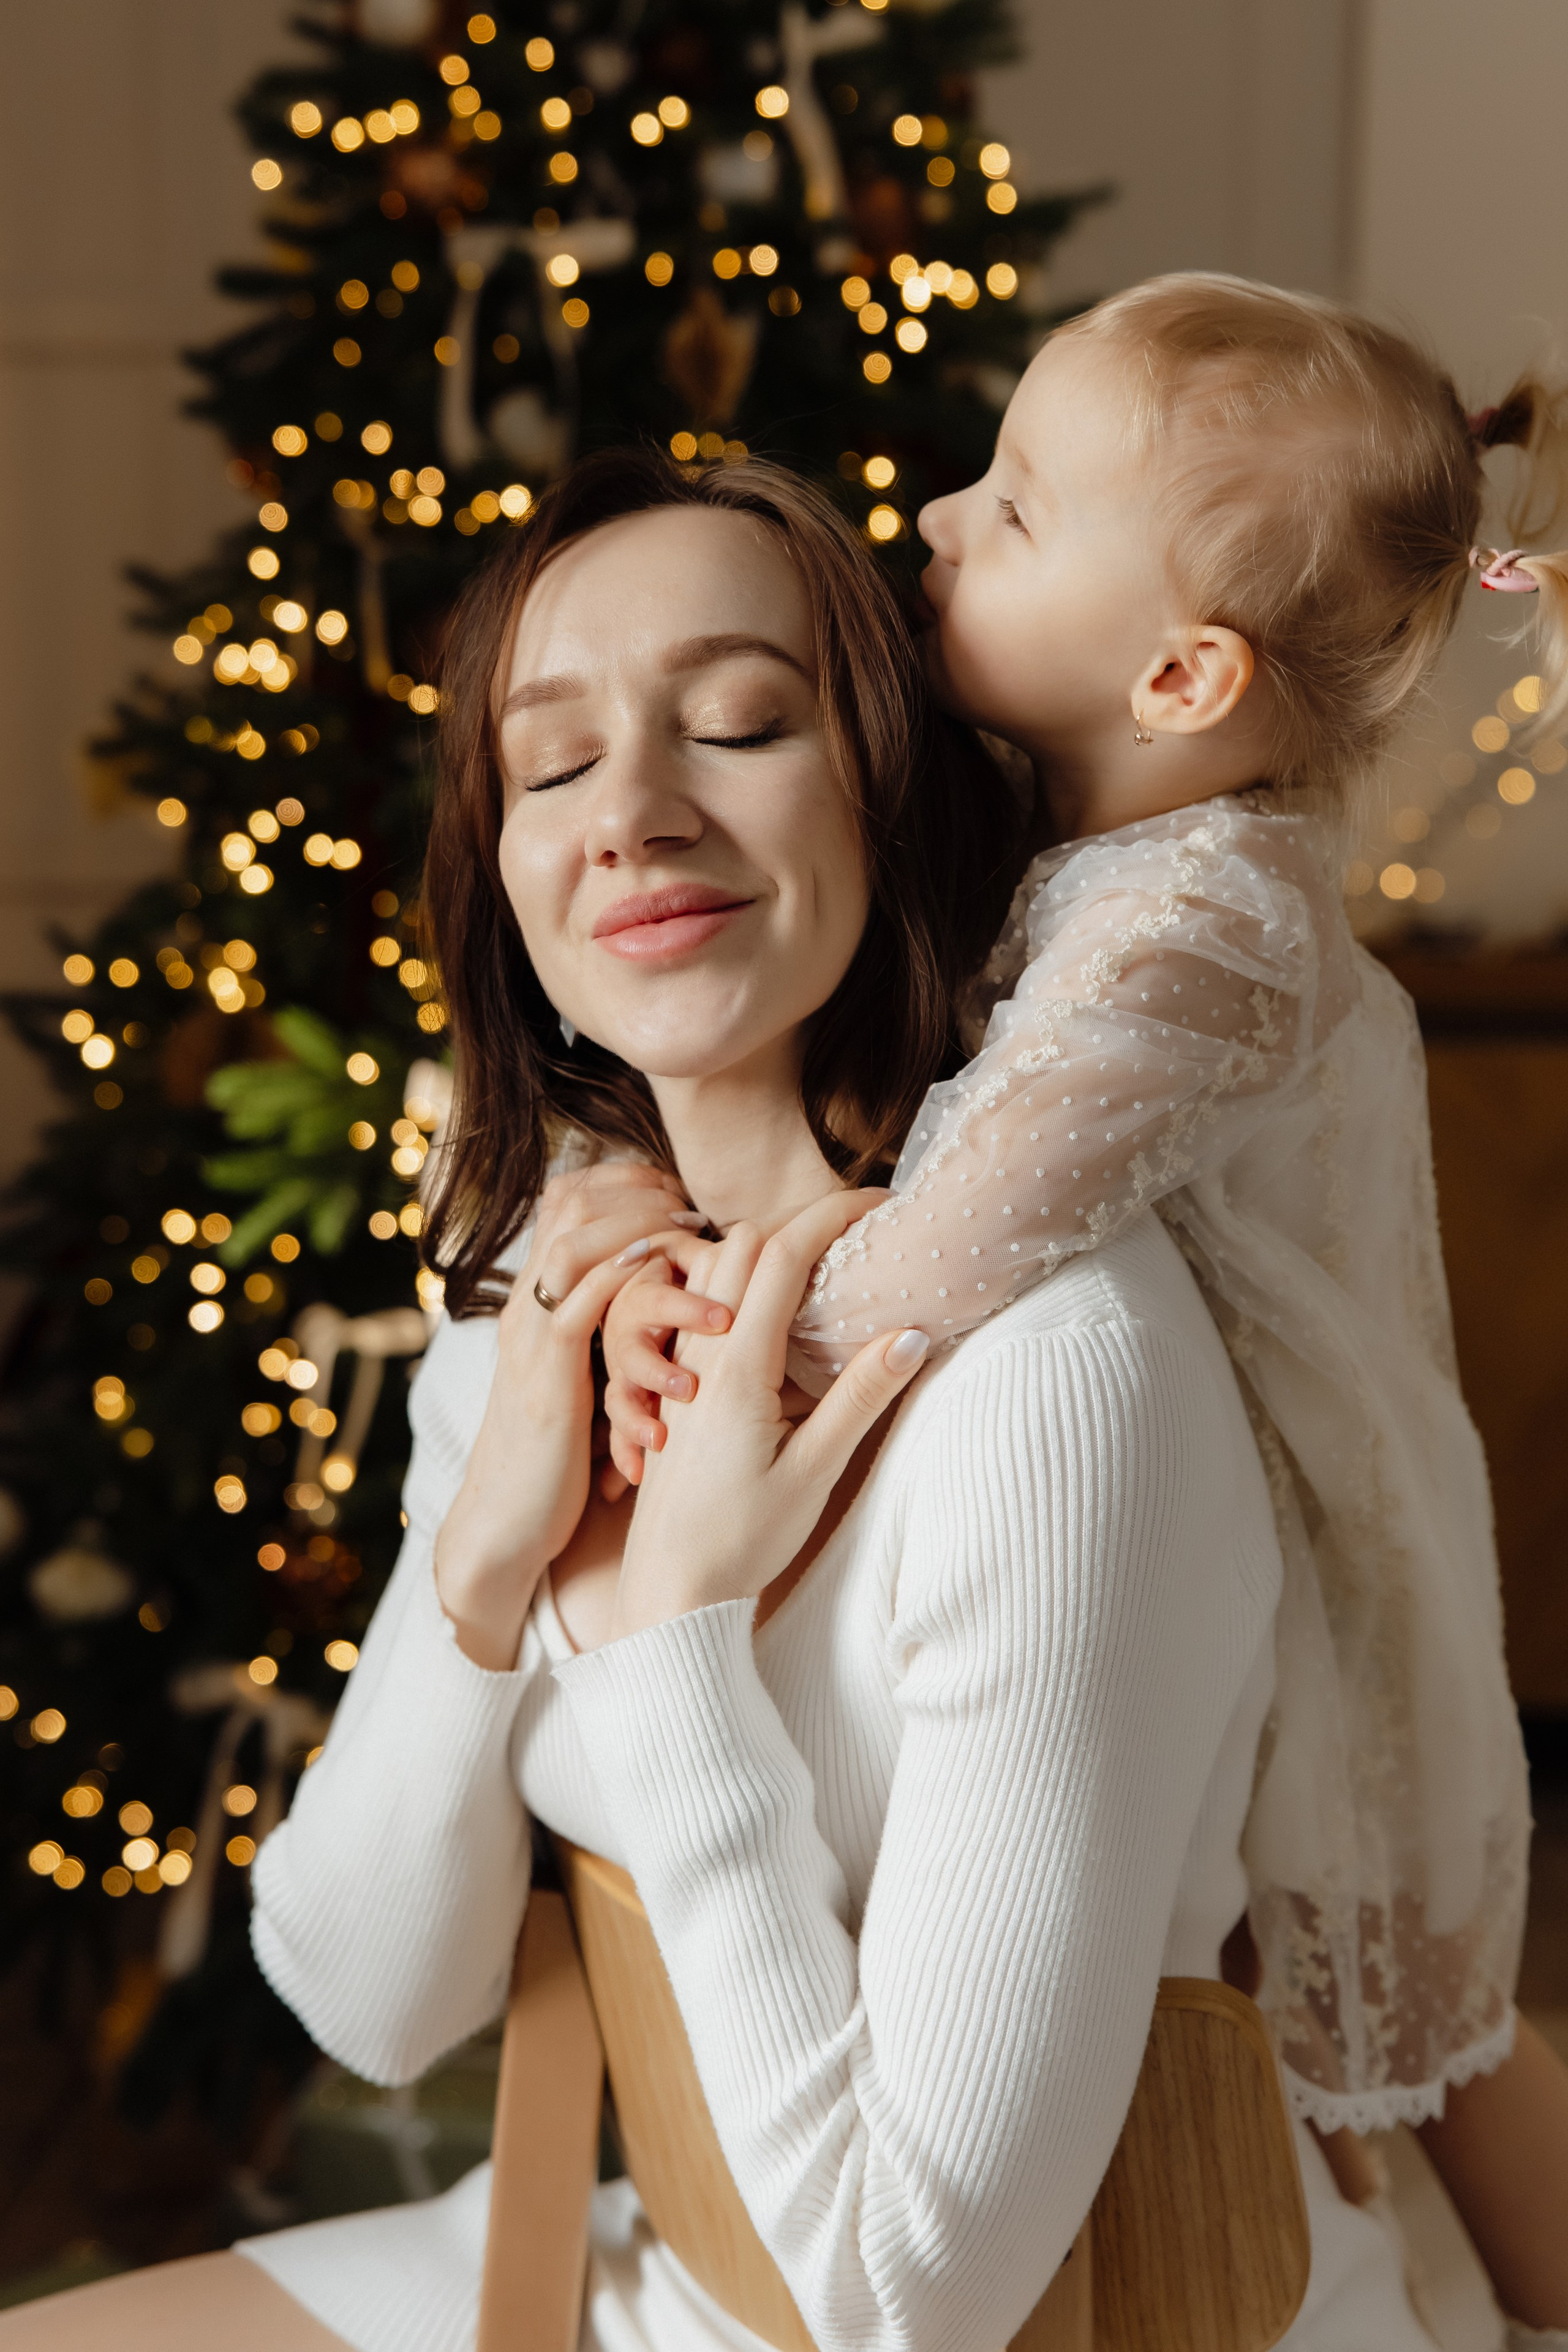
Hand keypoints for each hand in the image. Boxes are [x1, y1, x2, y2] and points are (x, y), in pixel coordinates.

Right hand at [434, 1161, 701, 1667]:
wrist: (503, 1522)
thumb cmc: (556, 1459)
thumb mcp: (582, 1380)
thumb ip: (611, 1338)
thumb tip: (668, 1310)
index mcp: (537, 1303)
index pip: (566, 1204)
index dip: (621, 1185)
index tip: (678, 1193)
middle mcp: (529, 1306)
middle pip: (569, 1204)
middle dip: (637, 1193)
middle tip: (695, 1205)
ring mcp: (532, 1336)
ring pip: (578, 1244)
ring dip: (645, 1230)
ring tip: (700, 1239)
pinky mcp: (547, 1375)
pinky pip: (583, 1304)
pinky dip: (631, 1283)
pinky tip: (677, 1281)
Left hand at [612, 1191, 929, 1639]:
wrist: (669, 1589)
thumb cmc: (742, 1539)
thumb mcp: (816, 1472)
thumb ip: (862, 1396)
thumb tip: (915, 1332)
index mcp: (739, 1367)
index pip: (783, 1253)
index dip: (833, 1213)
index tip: (880, 1203)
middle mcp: (700, 1353)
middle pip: (742, 1244)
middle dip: (800, 1224)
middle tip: (855, 1241)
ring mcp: (678, 1366)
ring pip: (710, 1272)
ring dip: (762, 1253)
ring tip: (818, 1275)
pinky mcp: (669, 1385)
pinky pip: (693, 1307)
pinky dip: (730, 1287)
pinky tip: (766, 1320)